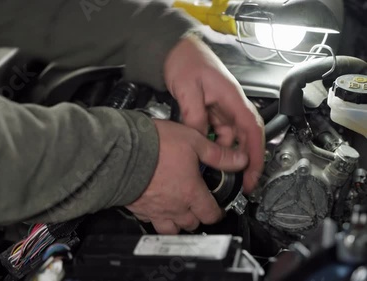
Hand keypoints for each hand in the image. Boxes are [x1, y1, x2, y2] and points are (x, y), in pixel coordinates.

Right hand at [126, 120, 248, 233]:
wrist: (122, 151)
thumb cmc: (154, 146)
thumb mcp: (193, 141)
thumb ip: (217, 154)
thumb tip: (240, 160)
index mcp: (191, 192)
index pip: (211, 214)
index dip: (217, 213)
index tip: (217, 208)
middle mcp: (174, 206)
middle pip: (192, 224)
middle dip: (198, 217)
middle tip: (198, 205)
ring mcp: (155, 210)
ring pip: (171, 230)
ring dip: (178, 224)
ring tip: (178, 212)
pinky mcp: (137, 208)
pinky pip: (149, 221)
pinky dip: (155, 218)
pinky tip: (155, 208)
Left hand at [164, 34, 264, 190]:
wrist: (175, 50)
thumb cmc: (186, 61)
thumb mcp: (188, 90)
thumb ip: (194, 117)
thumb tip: (199, 141)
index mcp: (233, 99)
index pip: (252, 130)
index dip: (256, 154)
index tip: (254, 173)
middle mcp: (232, 105)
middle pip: (246, 138)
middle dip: (245, 162)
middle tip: (241, 183)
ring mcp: (223, 108)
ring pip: (231, 138)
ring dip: (227, 155)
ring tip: (219, 173)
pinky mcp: (212, 111)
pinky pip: (218, 133)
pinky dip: (214, 145)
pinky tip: (205, 155)